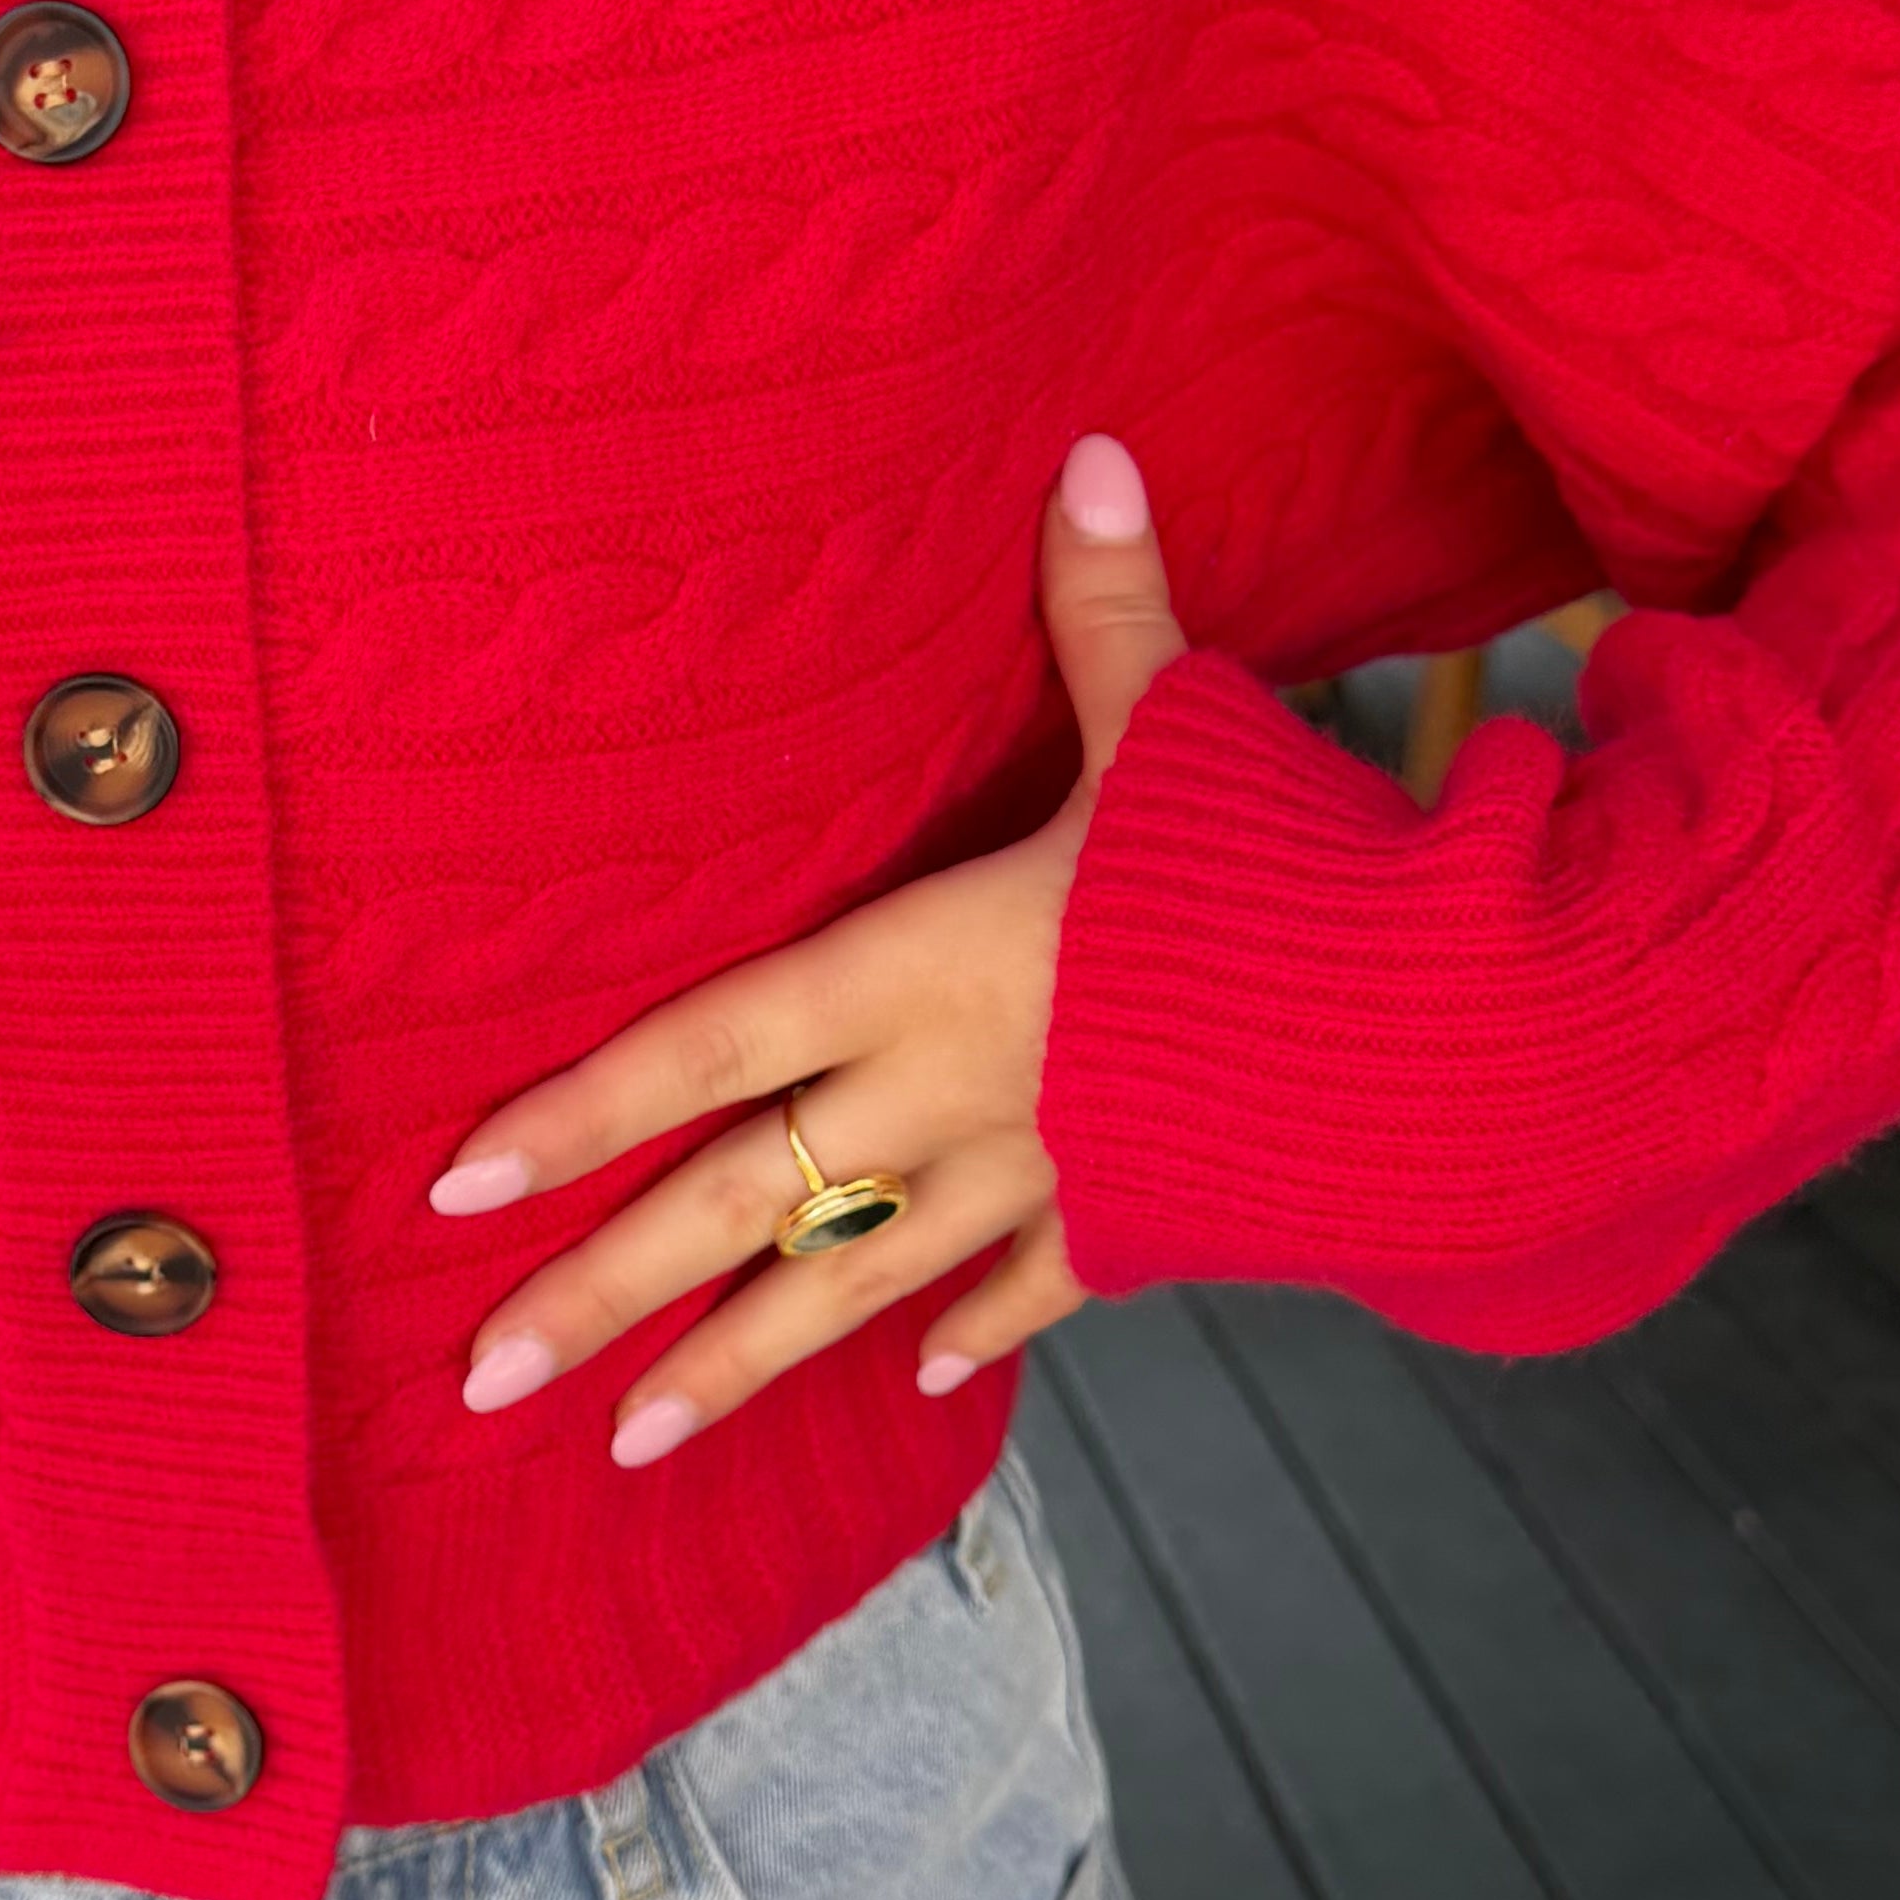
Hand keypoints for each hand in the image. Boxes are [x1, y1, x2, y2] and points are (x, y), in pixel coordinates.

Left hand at [427, 433, 1184, 1456]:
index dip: (578, 1114)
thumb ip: (1104, 608)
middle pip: (740, 1205)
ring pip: (851, 1286)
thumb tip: (1085, 453)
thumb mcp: (1173, 727)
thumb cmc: (1285, 871)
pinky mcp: (1139, 1222)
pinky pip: (1032, 1286)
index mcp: (926, 967)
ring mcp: (1039, 1173)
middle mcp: (951, 1091)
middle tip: (481, 1384)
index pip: (706, 1047)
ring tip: (627, 1446)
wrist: (1441, 1037)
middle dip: (602, 1296)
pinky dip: (974, 1327)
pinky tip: (925, 1376)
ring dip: (738, 1367)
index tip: (458, 1185)